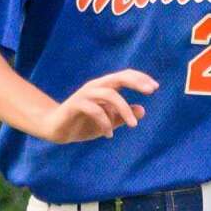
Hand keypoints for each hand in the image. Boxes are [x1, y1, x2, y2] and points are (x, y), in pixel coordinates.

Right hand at [38, 70, 158, 143]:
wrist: (55, 129)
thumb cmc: (83, 124)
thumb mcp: (108, 122)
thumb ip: (122, 116)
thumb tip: (142, 110)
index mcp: (104, 88)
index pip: (124, 76)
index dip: (140, 78)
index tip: (155, 87)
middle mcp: (95, 87)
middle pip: (118, 78)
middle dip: (136, 82)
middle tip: (151, 91)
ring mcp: (84, 95)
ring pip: (109, 95)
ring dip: (124, 109)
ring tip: (133, 125)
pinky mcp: (75, 105)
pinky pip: (94, 110)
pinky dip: (105, 122)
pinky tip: (109, 134)